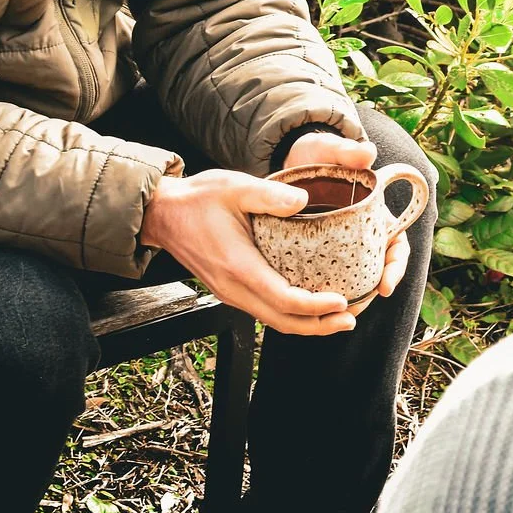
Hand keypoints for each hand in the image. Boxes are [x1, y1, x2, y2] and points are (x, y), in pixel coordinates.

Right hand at [141, 170, 357, 334]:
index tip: (342, 300)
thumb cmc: (198, 199)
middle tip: (350, 318)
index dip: (316, 306)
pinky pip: (264, 311)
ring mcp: (230, 292)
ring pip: (273, 320)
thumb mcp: (235, 187)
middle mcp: (234, 288)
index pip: (284, 299)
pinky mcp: (229, 290)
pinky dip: (290, 314)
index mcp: (239, 266)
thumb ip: (270, 195)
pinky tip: (308, 305)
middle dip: (319, 325)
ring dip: (306, 324)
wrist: (162, 214)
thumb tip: (303, 199)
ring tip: (337, 318)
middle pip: (282, 321)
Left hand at [280, 131, 410, 313]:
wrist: (292, 159)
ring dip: (347, 298)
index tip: (386, 285)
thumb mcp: (330, 149)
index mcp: (377, 214)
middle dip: (369, 293)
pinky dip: (320, 290)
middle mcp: (364, 233)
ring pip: (352, 277)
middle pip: (376, 270)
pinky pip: (325, 274)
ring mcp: (342, 244)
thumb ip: (347, 150)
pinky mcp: (318, 249)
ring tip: (332, 316)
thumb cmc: (320, 154)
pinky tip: (308, 304)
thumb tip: (367, 152)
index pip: (397, 246)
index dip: (396, 267)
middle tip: (354, 308)